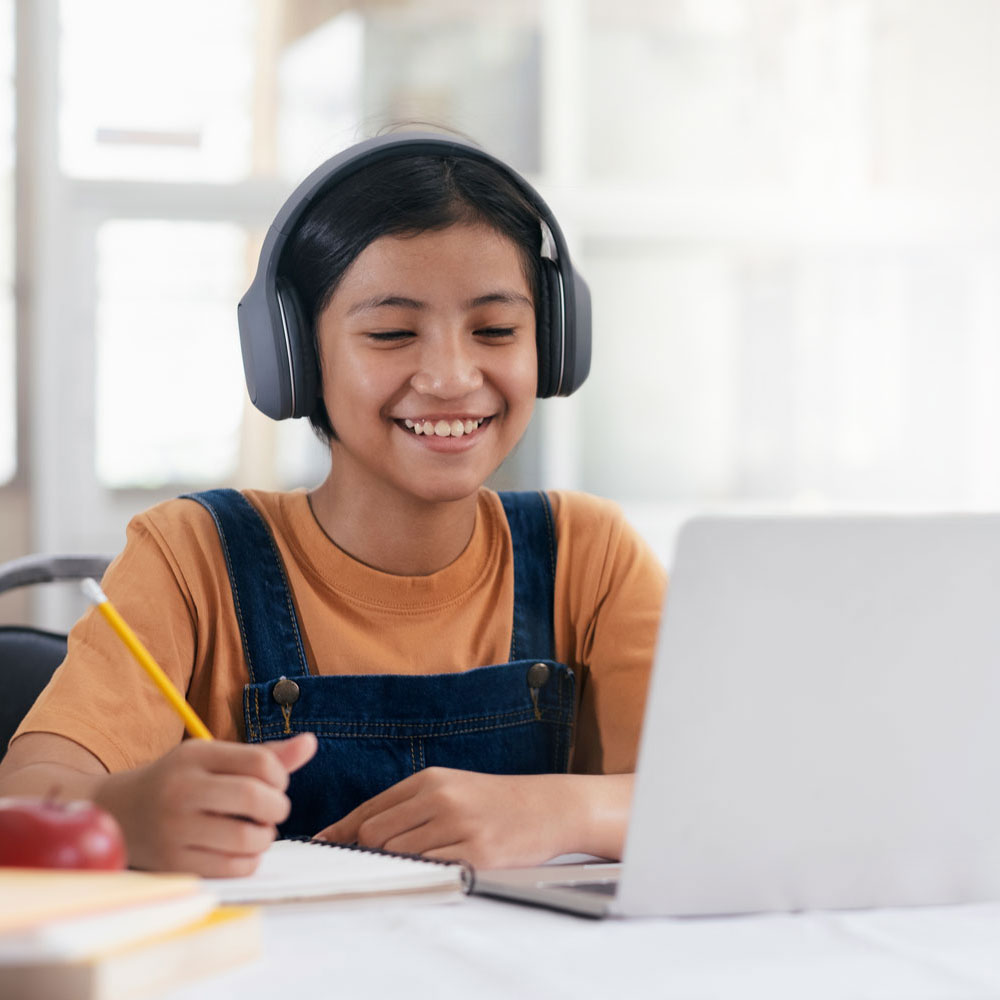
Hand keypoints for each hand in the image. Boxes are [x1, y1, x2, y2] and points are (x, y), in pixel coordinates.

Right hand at [95, 733, 316, 876]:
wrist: (117, 812)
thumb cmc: (179, 781)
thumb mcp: (214, 757)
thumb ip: (265, 754)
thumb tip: (311, 743)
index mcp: (196, 756)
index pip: (260, 762)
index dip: (280, 776)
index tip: (275, 783)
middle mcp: (183, 790)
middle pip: (254, 798)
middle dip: (277, 807)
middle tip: (273, 810)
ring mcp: (175, 829)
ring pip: (247, 838)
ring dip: (265, 837)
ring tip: (257, 831)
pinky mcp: (174, 864)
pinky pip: (233, 868)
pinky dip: (249, 860)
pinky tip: (241, 850)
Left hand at [314, 767, 602, 869]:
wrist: (547, 806)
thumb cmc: (494, 800)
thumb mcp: (451, 788)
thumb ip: (408, 806)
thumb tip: (358, 831)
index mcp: (430, 780)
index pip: (370, 808)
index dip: (340, 831)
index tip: (320, 847)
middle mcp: (441, 799)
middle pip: (375, 834)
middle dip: (366, 852)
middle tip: (367, 864)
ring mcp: (459, 827)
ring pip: (397, 853)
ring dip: (394, 864)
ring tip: (410, 863)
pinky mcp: (476, 854)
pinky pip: (429, 870)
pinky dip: (422, 874)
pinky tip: (431, 869)